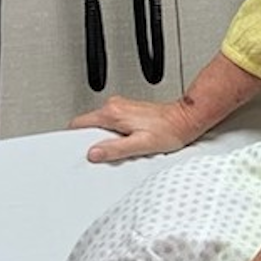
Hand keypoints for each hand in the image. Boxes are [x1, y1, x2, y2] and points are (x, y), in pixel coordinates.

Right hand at [70, 95, 197, 164]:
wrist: (186, 119)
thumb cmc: (170, 131)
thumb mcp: (141, 145)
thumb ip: (116, 149)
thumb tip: (94, 153)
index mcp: (112, 112)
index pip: (78, 124)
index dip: (74, 139)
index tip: (78, 151)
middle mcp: (114, 106)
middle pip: (87, 125)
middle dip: (90, 140)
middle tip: (102, 154)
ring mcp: (121, 106)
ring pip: (99, 124)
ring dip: (103, 137)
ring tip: (118, 148)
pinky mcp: (128, 110)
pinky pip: (111, 122)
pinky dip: (113, 134)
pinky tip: (125, 141)